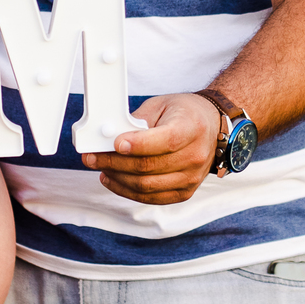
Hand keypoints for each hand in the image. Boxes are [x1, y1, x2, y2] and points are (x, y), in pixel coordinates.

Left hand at [81, 93, 220, 204]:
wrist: (211, 127)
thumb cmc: (184, 113)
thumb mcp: (161, 105)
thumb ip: (137, 120)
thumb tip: (109, 136)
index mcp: (192, 128)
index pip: (164, 141)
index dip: (137, 144)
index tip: (115, 143)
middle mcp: (195, 156)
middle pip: (149, 167)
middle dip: (115, 162)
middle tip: (93, 157)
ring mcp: (191, 178)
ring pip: (146, 186)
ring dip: (118, 178)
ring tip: (101, 167)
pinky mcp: (184, 192)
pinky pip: (151, 198)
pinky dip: (128, 191)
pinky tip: (114, 180)